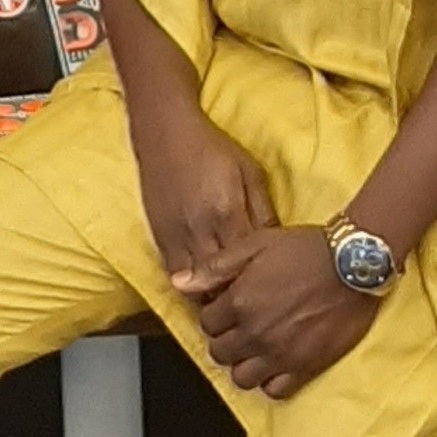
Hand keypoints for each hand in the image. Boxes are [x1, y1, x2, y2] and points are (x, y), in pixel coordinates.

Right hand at [134, 112, 272, 292]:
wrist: (165, 132)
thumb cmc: (213, 149)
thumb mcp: (250, 172)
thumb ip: (264, 212)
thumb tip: (277, 246)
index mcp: (228, 213)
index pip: (248, 265)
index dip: (259, 283)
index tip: (272, 293)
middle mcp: (201, 230)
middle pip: (220, 282)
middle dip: (236, 297)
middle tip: (251, 304)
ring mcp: (176, 236)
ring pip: (194, 286)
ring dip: (211, 297)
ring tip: (226, 301)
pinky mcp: (158, 236)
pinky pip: (173, 274)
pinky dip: (189, 285)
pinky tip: (201, 288)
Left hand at [178, 225, 375, 399]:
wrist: (354, 262)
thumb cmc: (307, 249)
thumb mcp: (254, 245)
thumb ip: (214, 268)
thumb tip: (180, 284)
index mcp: (239, 302)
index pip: (207, 325)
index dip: (215, 316)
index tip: (226, 311)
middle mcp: (255, 332)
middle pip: (220, 353)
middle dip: (225, 341)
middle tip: (239, 329)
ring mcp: (280, 353)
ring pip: (242, 378)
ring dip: (244, 364)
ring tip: (255, 349)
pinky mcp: (306, 366)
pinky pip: (276, 390)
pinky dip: (271, 382)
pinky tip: (276, 364)